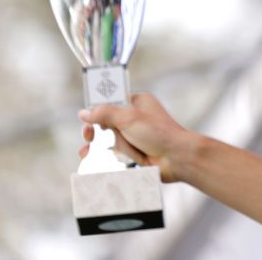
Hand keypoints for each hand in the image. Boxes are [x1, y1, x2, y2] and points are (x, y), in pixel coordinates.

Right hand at [78, 93, 193, 183]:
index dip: (97, 110)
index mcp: (137, 102)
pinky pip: (115, 153)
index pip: (111, 102)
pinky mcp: (134, 152)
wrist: (177, 158)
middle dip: (94, 131)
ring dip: (97, 146)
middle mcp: (135, 118)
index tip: (86, 119)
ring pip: (109, 139)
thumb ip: (105, 114)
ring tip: (86, 152)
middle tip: (87, 136)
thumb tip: (84, 112)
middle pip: (106, 123)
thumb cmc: (159, 133)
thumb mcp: (129, 118)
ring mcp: (134, 136)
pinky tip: (93, 161)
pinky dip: (105, 157)